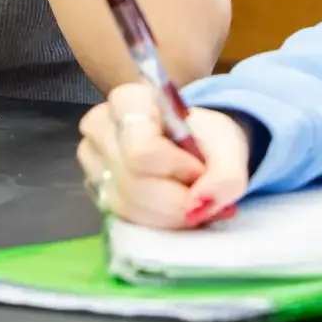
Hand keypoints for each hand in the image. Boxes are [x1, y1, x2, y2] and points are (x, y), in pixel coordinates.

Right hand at [76, 84, 249, 229]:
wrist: (196, 145)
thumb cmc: (207, 137)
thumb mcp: (229, 146)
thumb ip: (226, 175)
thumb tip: (198, 207)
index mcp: (128, 100)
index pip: (141, 151)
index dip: (176, 170)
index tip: (199, 167)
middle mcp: (99, 127)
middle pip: (133, 183)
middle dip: (176, 198)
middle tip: (199, 188)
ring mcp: (92, 159)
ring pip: (126, 205)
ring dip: (168, 214)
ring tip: (189, 199)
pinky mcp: (95, 188)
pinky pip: (123, 218)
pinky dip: (156, 221)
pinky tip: (172, 209)